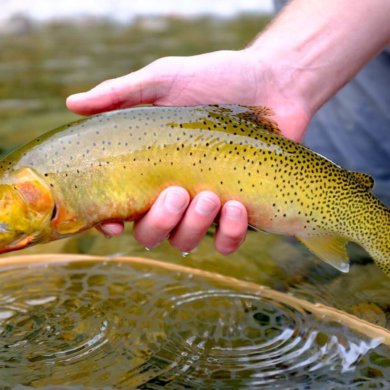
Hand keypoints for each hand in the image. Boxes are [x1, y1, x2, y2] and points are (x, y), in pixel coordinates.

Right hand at [67, 49, 310, 253]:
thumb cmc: (216, 77)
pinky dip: (229, 234)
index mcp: (152, 169)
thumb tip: (72, 103)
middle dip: (159, 222)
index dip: (111, 222)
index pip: (121, 207)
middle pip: (151, 233)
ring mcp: (206, 205)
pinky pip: (227, 242)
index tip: (114, 222)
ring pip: (186, 241)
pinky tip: (237, 207)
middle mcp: (175, 193)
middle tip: (177, 193)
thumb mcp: (165, 80)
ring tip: (211, 197)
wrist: (272, 82)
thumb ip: (120, 94)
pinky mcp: (241, 211)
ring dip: (193, 227)